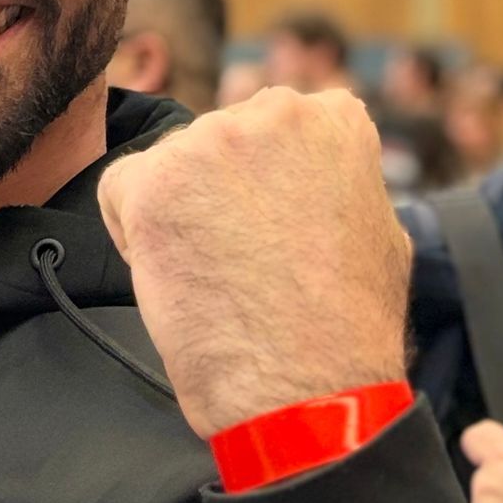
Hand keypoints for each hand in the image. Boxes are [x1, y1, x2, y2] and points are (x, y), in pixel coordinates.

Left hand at [98, 89, 409, 437]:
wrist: (310, 389)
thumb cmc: (349, 329)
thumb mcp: (382, 233)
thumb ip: (342, 183)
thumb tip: (321, 180)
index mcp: (333, 120)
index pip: (274, 126)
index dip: (266, 183)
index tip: (274, 227)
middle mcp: (272, 113)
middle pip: (220, 140)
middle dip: (222, 191)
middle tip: (242, 257)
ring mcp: (210, 143)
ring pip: (173, 165)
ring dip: (182, 212)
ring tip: (216, 274)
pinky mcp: (153, 182)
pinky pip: (120, 191)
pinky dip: (134, 232)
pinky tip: (174, 274)